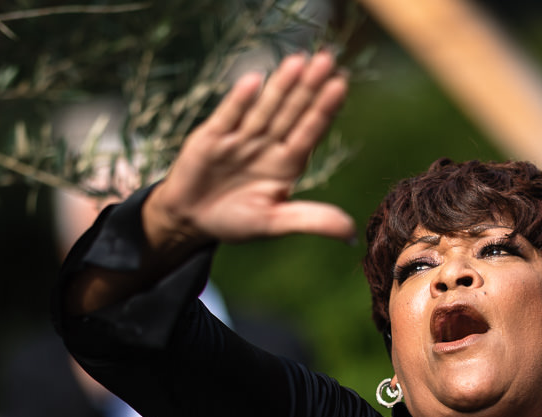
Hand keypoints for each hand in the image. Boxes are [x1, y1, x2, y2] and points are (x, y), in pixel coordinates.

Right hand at [146, 51, 353, 249]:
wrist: (190, 219)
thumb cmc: (235, 221)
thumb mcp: (273, 223)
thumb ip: (310, 220)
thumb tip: (351, 231)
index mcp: (286, 164)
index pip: (310, 132)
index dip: (324, 109)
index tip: (341, 85)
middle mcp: (267, 145)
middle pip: (291, 112)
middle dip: (308, 87)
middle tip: (327, 59)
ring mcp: (240, 137)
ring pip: (264, 108)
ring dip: (281, 86)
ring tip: (298, 61)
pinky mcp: (211, 137)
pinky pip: (228, 115)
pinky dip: (240, 100)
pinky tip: (255, 80)